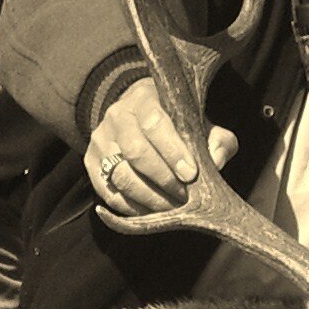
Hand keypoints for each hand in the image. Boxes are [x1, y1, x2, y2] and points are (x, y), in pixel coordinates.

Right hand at [86, 79, 237, 216]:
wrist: (138, 115)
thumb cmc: (176, 122)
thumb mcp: (200, 123)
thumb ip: (217, 139)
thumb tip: (216, 161)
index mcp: (144, 98)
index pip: (155, 123)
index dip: (173, 152)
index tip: (191, 174)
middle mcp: (117, 115)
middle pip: (136, 152)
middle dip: (163, 180)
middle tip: (184, 196)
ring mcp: (100, 139)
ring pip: (121, 176)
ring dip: (150, 198)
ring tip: (172, 207)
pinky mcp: (91, 163)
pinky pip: (110, 193)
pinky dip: (133, 208)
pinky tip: (152, 210)